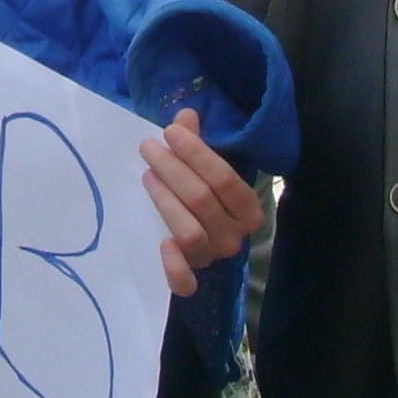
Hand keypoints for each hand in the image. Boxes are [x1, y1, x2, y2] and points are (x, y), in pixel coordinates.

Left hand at [140, 110, 266, 296]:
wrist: (206, 230)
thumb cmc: (208, 191)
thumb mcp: (208, 166)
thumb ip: (197, 142)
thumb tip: (185, 115)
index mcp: (249, 209)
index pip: (223, 179)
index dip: (196, 153)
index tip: (170, 133)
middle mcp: (236, 237)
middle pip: (202, 200)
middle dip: (173, 169)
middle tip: (149, 148)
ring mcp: (213, 258)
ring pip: (189, 232)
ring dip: (166, 201)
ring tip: (148, 175)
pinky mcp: (191, 278)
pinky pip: (185, 282)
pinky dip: (174, 266)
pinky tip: (162, 243)